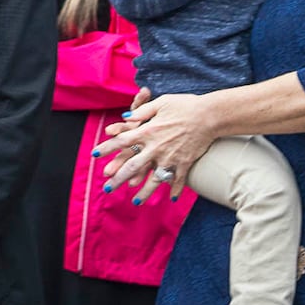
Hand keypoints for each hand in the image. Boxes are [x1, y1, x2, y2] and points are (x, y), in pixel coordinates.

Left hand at [94, 92, 216, 202]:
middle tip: (107, 188)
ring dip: (144, 192)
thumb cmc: (185, 105)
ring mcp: (170, 158)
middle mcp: (155, 147)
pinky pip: (177, 180)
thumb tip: (125, 116)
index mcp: (147, 131)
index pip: (121, 141)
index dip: (106, 148)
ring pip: (153, 180)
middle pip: (132, 166)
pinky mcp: (184, 163)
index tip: (94, 155)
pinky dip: (174, 190)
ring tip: (135, 201)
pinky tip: (170, 198)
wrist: (210, 115)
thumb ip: (142, 111)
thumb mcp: (161, 103)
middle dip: (118, 179)